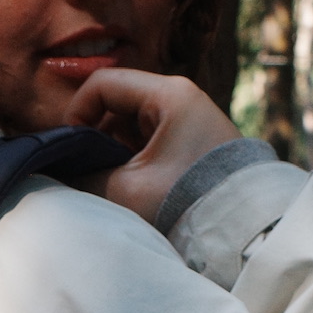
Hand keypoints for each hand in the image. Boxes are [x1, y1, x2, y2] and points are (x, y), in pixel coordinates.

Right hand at [66, 68, 238, 224]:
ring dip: (114, 154)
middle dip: (95, 139)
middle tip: (86, 173)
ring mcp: (190, 120)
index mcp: (168, 94)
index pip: (102, 84)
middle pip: (117, 105)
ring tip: (111, 186)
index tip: (69, 149)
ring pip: (132, 126)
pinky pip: (151, 143)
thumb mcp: (126, 190)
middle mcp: (182, 98)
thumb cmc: (186, 201)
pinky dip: (134, 162)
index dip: (76, 113)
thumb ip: (87, 175)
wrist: (244, 228)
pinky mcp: (194, 143)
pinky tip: (132, 189)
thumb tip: (68, 173)